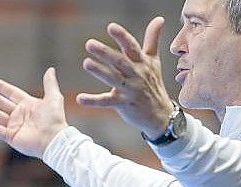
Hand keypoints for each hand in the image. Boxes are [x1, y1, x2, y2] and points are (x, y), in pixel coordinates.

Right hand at [0, 68, 67, 158]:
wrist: (54, 139)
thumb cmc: (55, 120)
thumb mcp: (53, 97)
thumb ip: (50, 84)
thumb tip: (51, 69)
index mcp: (29, 105)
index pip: (12, 94)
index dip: (1, 87)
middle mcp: (20, 115)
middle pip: (0, 103)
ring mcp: (14, 126)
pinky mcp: (11, 137)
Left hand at [77, 17, 174, 138]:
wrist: (160, 115)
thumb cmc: (154, 84)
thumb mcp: (154, 61)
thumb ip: (152, 39)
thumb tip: (159, 18)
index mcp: (141, 63)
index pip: (132, 47)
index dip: (122, 37)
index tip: (111, 27)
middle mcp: (136, 75)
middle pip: (120, 62)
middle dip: (106, 53)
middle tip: (89, 44)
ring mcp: (130, 90)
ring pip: (113, 79)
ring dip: (100, 72)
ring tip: (86, 63)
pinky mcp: (123, 104)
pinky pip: (107, 102)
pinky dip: (93, 101)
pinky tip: (80, 98)